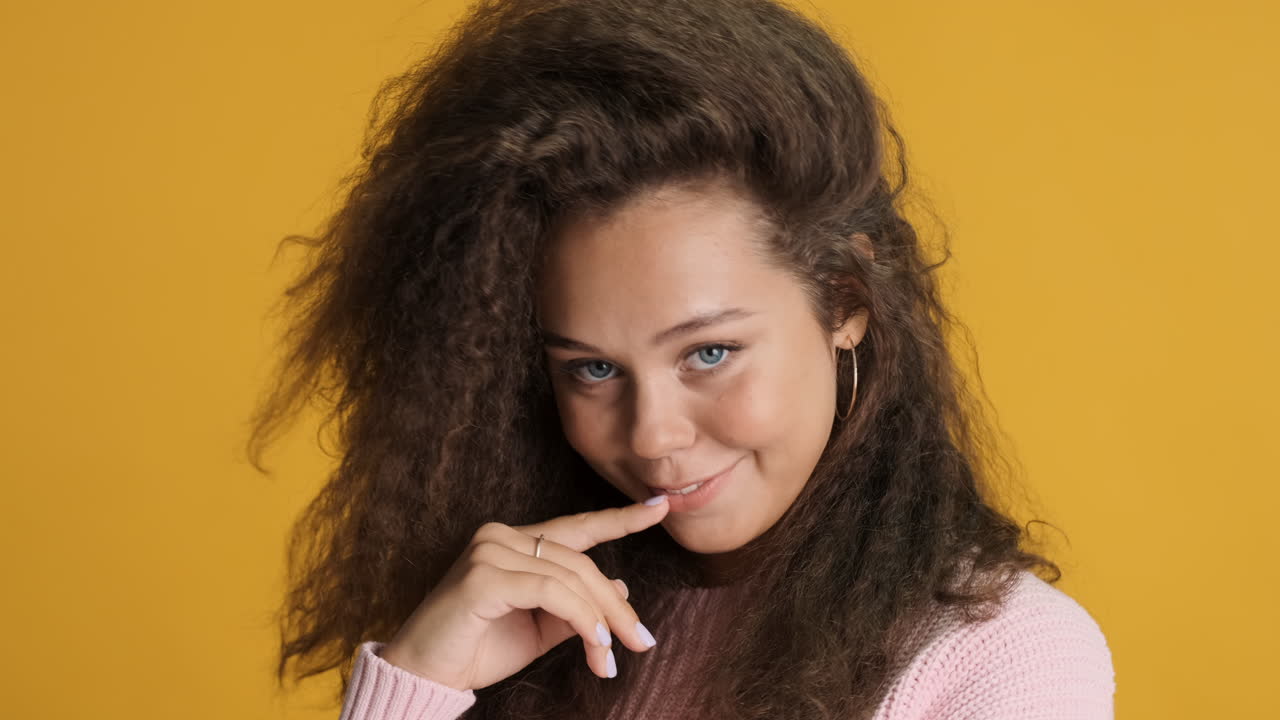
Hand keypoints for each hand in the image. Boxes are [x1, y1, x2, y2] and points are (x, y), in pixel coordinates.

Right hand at [379, 495, 669, 690]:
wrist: (426, 674)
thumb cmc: (477, 650)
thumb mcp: (538, 629)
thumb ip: (575, 607)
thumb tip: (620, 586)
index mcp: (514, 542)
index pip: (576, 528)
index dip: (619, 518)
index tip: (660, 508)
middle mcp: (501, 536)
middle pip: (581, 562)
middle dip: (617, 606)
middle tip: (642, 642)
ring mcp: (490, 551)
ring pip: (570, 578)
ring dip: (601, 621)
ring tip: (612, 658)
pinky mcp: (483, 576)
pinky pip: (550, 592)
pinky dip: (581, 619)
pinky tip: (595, 646)